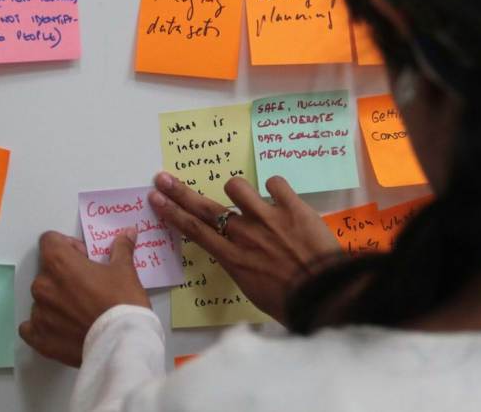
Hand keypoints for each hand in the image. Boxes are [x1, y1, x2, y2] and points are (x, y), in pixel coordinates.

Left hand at [19, 229, 150, 366]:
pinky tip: (63, 327)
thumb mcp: (125, 270)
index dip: (69, 246)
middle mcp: (42, 285)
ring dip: (57, 300)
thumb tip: (128, 232)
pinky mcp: (39, 338)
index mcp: (59, 263)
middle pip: (47, 270)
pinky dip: (44, 324)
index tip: (85, 258)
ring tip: (81, 311)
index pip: (49, 241)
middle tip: (88, 286)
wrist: (121, 343)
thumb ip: (121, 248)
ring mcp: (38, 313)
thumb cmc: (122, 301)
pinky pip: (31, 326)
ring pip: (43, 298)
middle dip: (65, 274)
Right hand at [149, 172, 340, 323]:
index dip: (172, 213)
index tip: (156, 199)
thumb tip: (242, 253)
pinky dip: (276, 187)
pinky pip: (275, 182)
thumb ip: (243, 265)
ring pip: (237, 186)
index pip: (194, 231)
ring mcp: (267, 217)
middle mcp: (244, 234)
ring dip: (237, 189)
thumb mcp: (254, 290)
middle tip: (163, 178)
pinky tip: (280, 197)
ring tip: (245, 195)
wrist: (324, 295)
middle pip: (204, 208)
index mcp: (233, 258)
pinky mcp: (292, 206)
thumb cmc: (291, 302)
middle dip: (180, 192)